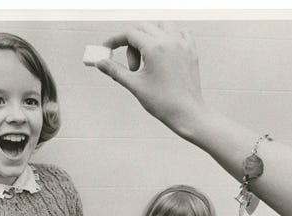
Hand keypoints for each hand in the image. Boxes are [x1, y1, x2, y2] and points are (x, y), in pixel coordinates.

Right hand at [95, 22, 207, 136]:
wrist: (187, 113)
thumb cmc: (163, 102)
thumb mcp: (135, 85)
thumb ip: (115, 71)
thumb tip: (100, 63)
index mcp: (155, 48)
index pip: (130, 34)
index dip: (115, 40)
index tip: (108, 48)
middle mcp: (170, 41)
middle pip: (143, 28)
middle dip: (131, 43)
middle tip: (131, 66)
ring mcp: (183, 44)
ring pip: (161, 26)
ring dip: (149, 37)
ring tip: (146, 59)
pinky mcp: (191, 51)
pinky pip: (180, 33)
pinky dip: (169, 37)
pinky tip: (163, 52)